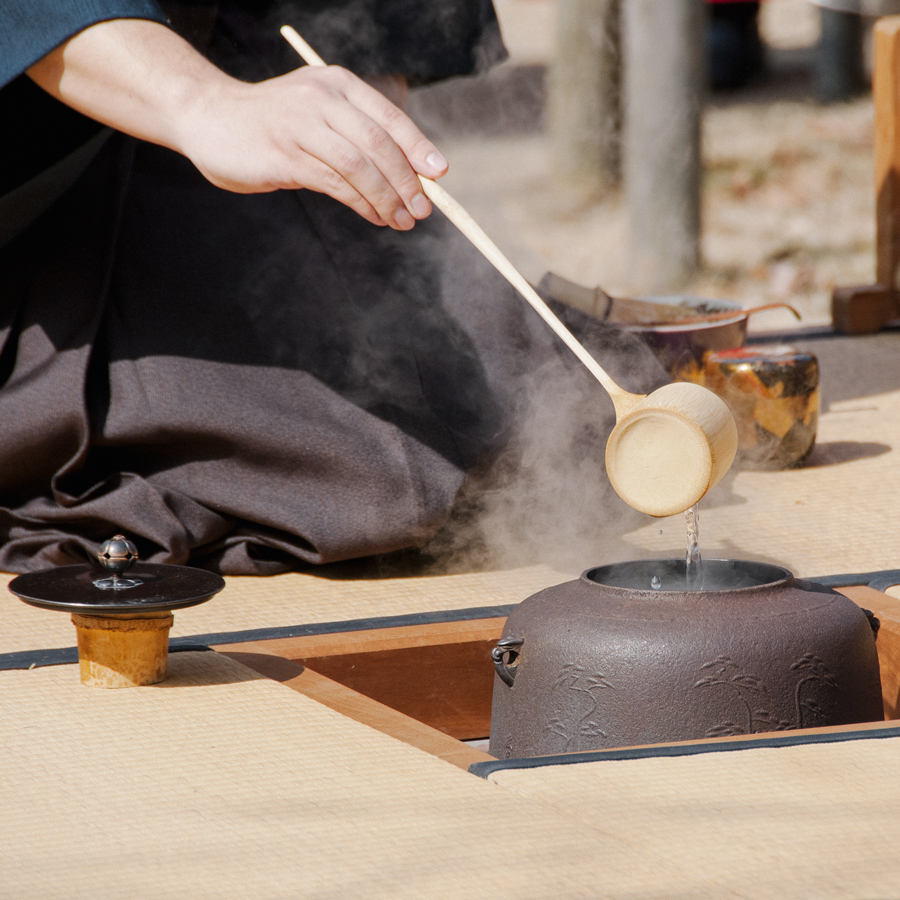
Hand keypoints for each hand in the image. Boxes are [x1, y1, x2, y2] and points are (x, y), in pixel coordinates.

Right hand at [180, 65, 443, 227]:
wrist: (208, 118)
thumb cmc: (273, 123)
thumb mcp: (318, 116)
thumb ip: (356, 136)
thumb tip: (408, 177)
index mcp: (337, 85)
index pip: (389, 118)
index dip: (418, 148)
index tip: (440, 174)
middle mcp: (321, 99)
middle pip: (379, 144)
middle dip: (407, 182)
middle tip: (423, 211)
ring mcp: (301, 126)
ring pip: (360, 167)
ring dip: (386, 199)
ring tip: (402, 221)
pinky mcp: (283, 156)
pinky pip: (335, 184)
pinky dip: (361, 204)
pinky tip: (375, 217)